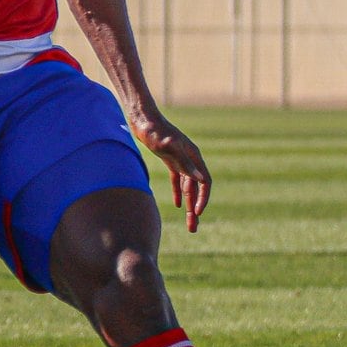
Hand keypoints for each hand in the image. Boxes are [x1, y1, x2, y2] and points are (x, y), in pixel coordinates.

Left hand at [129, 108, 210, 232]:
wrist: (142, 118)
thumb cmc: (154, 131)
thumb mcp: (169, 148)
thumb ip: (186, 164)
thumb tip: (203, 180)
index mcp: (193, 156)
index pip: (205, 182)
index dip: (203, 199)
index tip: (197, 213)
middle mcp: (190, 159)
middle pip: (197, 188)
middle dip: (196, 209)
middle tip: (193, 228)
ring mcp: (180, 160)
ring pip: (188, 186)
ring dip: (189, 204)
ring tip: (189, 222)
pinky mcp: (170, 160)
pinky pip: (178, 180)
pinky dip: (178, 193)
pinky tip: (178, 205)